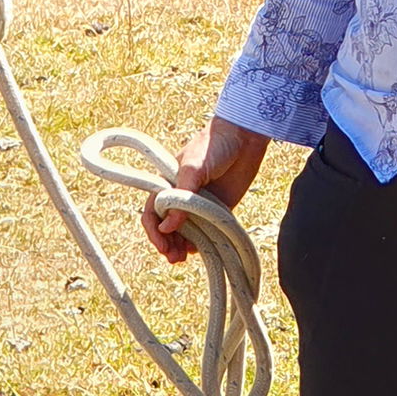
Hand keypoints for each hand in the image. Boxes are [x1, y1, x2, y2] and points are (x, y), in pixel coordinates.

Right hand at [142, 118, 269, 264]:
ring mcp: (199, 204)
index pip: (152, 211)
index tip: (162, 244)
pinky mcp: (218, 209)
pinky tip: (200, 248)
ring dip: (181, 247)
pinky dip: (201, 243)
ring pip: (184, 233)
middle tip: (173, 257)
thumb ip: (181, 197)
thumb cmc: (213, 145)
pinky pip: (206, 231)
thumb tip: (168, 226)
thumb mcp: (193, 168)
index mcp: (168, 183)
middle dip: (166, 243)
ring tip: (182, 257)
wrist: (244, 138)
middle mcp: (181, 196)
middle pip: (166, 226)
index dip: (154, 230)